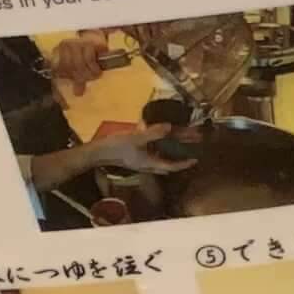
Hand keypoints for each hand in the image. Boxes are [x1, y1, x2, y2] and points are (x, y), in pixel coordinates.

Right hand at [61, 127, 193, 178]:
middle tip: (190, 151)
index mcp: (150, 163)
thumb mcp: (137, 138)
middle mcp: (148, 165)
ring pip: (160, 160)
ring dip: (169, 153)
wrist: (98, 152)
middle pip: (168, 165)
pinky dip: (158, 149)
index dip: (185, 163)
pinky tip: (158, 139)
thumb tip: (169, 127)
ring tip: (178, 144)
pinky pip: (151, 155)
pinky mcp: (135, 158)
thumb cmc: (117, 147)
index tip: (195, 159)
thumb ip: (153, 132)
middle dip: (180, 159)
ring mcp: (141, 163)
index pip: (172, 166)